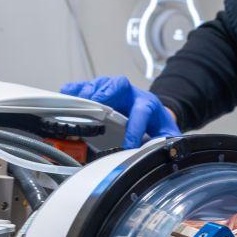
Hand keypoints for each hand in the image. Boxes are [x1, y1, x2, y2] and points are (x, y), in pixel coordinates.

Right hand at [61, 75, 180, 147]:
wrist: (153, 112)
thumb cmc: (156, 123)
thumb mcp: (167, 134)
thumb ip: (167, 142)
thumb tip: (166, 152)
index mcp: (148, 104)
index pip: (142, 113)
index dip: (135, 129)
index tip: (128, 145)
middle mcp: (131, 93)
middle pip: (120, 85)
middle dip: (108, 94)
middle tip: (97, 107)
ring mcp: (115, 90)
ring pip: (103, 83)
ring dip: (91, 92)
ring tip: (80, 104)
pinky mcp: (102, 91)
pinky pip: (87, 85)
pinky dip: (76, 89)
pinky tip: (68, 95)